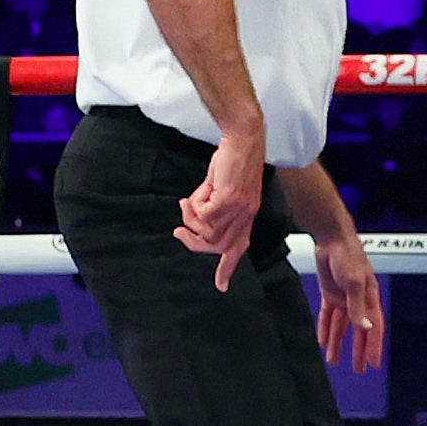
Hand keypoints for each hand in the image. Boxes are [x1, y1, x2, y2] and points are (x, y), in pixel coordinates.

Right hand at [174, 130, 264, 289]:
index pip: (239, 247)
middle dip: (194, 242)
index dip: (228, 268)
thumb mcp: (221, 187)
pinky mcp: (230, 199)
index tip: (221, 286)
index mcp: (247, 214)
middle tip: (180, 230)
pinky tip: (197, 193)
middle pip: (217, 247)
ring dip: (191, 220)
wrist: (242, 139)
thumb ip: (212, 205)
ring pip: (208, 233)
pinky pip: (204, 216)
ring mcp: (240, 209)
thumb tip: (194, 220)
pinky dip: (194, 206)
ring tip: (188, 203)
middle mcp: (246, 215)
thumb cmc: (231, 160)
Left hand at [312, 231, 385, 370]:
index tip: (373, 363)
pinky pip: (328, 316)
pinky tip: (322, 341)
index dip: (373, 345)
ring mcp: (344, 297)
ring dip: (338, 342)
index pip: (373, 327)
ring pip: (341, 326)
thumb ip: (358, 306)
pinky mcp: (330, 293)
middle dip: (358, 349)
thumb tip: (364, 326)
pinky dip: (325, 328)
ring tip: (334, 360)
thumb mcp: (355, 282)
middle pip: (358, 330)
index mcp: (369, 297)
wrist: (331, 239)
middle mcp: (358, 300)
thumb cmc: (349, 255)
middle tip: (358, 368)